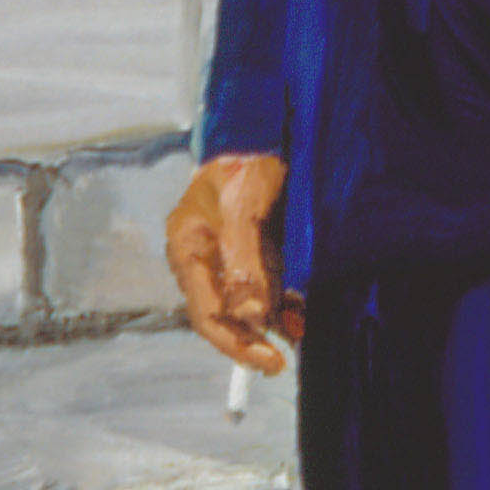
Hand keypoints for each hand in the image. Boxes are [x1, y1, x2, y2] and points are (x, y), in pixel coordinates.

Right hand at [167, 151, 293, 376]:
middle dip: (255, 337)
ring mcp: (230, 257)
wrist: (269, 130)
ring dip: (275, 323)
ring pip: (249, 307)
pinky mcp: (255, 253)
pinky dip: (285, 305)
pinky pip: (268, 291)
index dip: (235, 342)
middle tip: (285, 356)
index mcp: (187, 247)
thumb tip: (251, 313)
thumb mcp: (243, 205)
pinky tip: (301, 310)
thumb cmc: (246, 161)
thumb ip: (244, 259)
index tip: (269, 360)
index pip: (206, 312)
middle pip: (225, 315)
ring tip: (301, 329)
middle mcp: (205, 258)